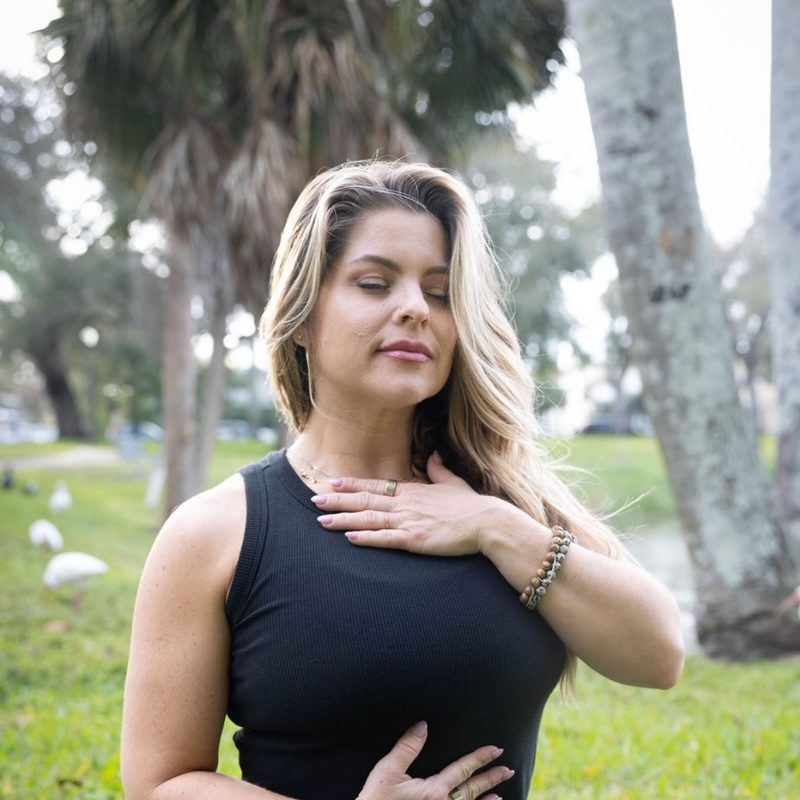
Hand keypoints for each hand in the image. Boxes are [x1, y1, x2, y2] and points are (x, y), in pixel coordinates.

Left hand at [313, 453, 498, 555]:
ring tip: (322, 520)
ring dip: (344, 520)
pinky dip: (366, 538)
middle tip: (314, 499)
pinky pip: (386, 539)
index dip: (352, 485)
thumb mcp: (453, 482)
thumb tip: (433, 454)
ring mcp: (409, 521)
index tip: (332, 483)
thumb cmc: (471, 505)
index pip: (376, 486)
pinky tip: (349, 538)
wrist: (487, 522)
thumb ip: (439, 469)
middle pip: (365, 501)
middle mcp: (406, 504)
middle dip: (338, 501)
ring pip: (369, 519)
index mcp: (412, 491)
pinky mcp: (415, 540)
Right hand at [358, 721, 512, 799]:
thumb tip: (423, 725)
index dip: (480, 757)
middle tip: (508, 769)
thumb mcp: (387, 772)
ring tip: (500, 795)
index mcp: (434, 791)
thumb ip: (407, 747)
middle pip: (472, 790)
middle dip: (491, 778)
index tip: (497, 749)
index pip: (463, 769)